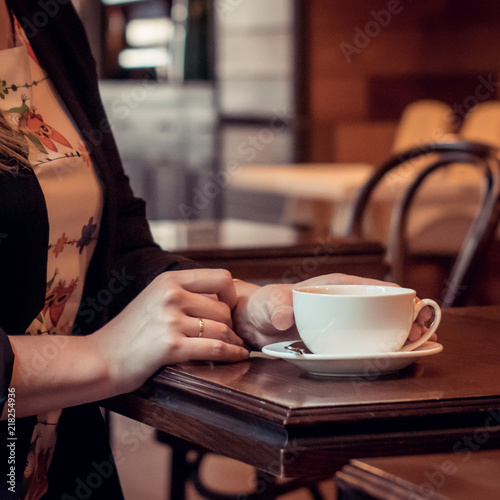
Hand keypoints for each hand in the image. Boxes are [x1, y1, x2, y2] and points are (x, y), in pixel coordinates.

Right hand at [91, 268, 248, 393]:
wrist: (100, 358)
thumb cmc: (129, 332)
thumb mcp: (154, 298)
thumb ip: (184, 294)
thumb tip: (221, 298)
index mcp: (169, 280)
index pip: (221, 278)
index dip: (232, 295)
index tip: (230, 309)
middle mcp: (171, 295)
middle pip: (224, 309)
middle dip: (231, 325)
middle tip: (232, 335)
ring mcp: (170, 320)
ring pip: (222, 330)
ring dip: (233, 342)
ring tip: (236, 347)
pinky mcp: (171, 347)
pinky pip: (215, 348)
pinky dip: (232, 354)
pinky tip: (238, 356)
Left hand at [232, 273, 435, 348]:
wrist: (254, 325)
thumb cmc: (263, 305)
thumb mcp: (268, 304)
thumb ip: (276, 308)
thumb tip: (286, 318)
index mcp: (336, 287)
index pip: (374, 287)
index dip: (398, 297)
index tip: (412, 311)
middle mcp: (345, 303)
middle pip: (384, 308)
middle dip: (406, 318)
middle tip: (416, 335)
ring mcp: (344, 323)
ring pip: (380, 327)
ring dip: (398, 335)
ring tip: (411, 347)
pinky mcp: (339, 341)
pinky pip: (365, 344)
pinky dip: (380, 350)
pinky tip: (390, 358)